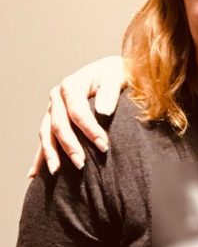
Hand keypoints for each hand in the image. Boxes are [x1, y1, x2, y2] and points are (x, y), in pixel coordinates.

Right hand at [30, 56, 126, 176]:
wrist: (108, 72)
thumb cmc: (114, 75)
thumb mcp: (115, 78)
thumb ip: (110, 93)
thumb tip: (103, 112)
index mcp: (70, 85)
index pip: (78, 112)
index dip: (90, 130)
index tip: (104, 147)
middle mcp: (56, 96)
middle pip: (59, 125)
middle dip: (70, 146)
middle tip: (81, 164)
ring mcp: (52, 108)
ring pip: (46, 133)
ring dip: (50, 153)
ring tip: (56, 171)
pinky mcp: (52, 118)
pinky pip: (44, 139)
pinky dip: (40, 156)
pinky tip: (34, 174)